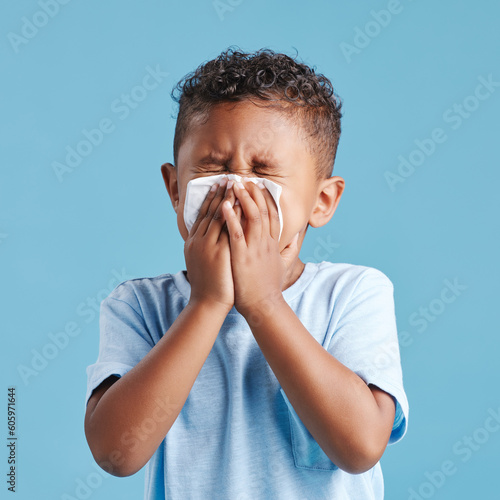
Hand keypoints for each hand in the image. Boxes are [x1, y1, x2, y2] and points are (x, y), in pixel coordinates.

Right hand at [184, 179, 239, 311]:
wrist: (207, 303)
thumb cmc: (209, 285)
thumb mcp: (202, 262)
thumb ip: (205, 247)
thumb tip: (211, 237)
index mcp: (194, 242)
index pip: (203, 214)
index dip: (211, 198)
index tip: (219, 185)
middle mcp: (198, 240)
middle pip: (209, 211)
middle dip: (219, 193)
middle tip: (228, 177)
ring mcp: (207, 246)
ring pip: (217, 216)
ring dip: (226, 199)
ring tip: (235, 184)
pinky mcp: (218, 253)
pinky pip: (226, 229)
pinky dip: (232, 215)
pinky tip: (239, 204)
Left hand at [221, 178, 299, 317]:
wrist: (264, 306)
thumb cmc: (269, 288)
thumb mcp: (282, 267)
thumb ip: (288, 251)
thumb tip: (294, 240)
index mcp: (273, 244)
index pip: (272, 215)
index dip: (266, 199)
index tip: (259, 186)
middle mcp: (266, 243)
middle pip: (263, 211)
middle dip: (254, 193)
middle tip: (244, 179)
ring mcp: (255, 249)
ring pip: (252, 217)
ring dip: (244, 199)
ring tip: (235, 184)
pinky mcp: (243, 256)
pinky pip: (237, 233)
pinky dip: (231, 218)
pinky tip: (225, 205)